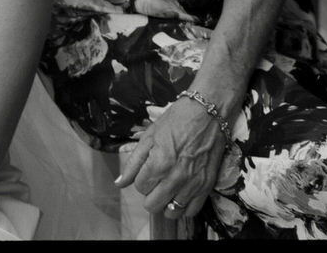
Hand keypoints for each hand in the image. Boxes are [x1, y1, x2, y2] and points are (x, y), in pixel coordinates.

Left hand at [114, 97, 228, 220]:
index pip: (140, 187)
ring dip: (166, 202)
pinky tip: (180, 194)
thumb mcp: (149, 136)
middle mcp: (176, 178)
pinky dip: (184, 206)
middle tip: (155, 181)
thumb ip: (134, 163)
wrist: (206, 114)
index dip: (141, 179)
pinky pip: (192, 211)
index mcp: (159, 163)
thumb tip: (120, 183)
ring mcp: (193, 184)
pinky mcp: (207, 186)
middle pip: (153, 205)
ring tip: (167, 189)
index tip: (147, 170)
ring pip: (172, 211)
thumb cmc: (176, 121)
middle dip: (150, 194)